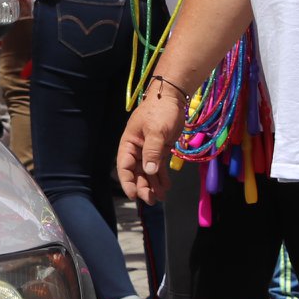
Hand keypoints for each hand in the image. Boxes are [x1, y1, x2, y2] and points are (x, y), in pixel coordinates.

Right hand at [116, 88, 184, 203]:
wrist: (173, 97)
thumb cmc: (160, 111)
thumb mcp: (155, 131)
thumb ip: (152, 151)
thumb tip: (149, 171)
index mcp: (129, 143)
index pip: (125, 166)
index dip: (128, 182)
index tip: (134, 195)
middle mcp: (137, 149)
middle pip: (137, 172)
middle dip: (142, 186)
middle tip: (151, 200)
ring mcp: (149, 150)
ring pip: (148, 172)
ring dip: (153, 185)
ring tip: (160, 197)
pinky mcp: (161, 149)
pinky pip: (159, 166)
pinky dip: (162, 177)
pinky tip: (166, 187)